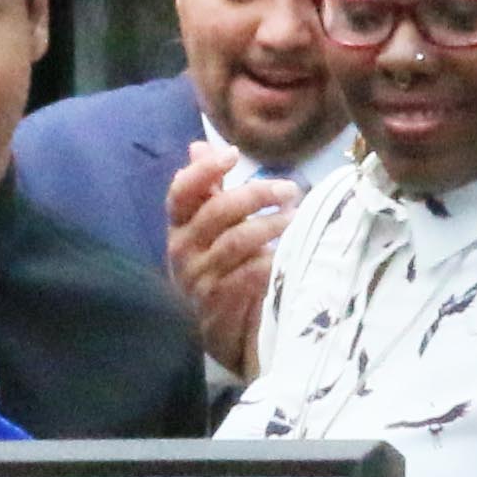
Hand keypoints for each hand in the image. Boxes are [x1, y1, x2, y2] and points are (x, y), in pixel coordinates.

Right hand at [166, 143, 291, 372]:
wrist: (223, 330)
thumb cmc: (221, 268)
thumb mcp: (212, 228)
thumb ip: (209, 190)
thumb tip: (199, 146)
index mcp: (178, 227)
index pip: (182, 192)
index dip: (204, 170)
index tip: (233, 154)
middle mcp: (182, 250)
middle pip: (217, 212)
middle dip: (257, 195)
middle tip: (289, 189)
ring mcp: (198, 278)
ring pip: (238, 240)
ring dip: (273, 226)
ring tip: (297, 218)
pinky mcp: (219, 303)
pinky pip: (251, 273)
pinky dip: (273, 260)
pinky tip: (290, 254)